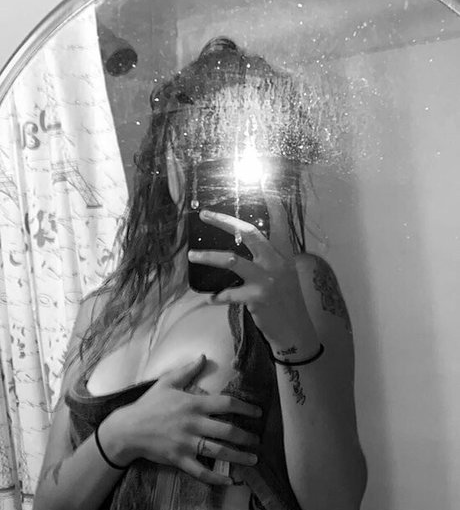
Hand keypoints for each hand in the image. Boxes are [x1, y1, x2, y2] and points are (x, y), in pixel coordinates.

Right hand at [117, 355, 260, 484]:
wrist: (127, 429)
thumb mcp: (166, 383)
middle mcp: (193, 424)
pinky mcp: (179, 459)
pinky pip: (201, 471)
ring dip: (239, 457)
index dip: (245, 408)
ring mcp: (186, 443)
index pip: (226, 404)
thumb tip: (203, 356)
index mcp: (193, 404)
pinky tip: (229, 480)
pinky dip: (216, 477)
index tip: (258, 412)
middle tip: (258, 440)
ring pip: (219, 452)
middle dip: (247, 437)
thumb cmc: (148, 405)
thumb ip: (187, 370)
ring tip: (253, 460)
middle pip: (228, 431)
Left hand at [187, 209, 317, 349]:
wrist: (295, 331)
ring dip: (209, 257)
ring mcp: (267, 280)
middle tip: (205, 215)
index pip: (279, 220)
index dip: (271, 200)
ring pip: (232, 260)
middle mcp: (277, 262)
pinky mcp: (257, 298)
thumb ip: (269, 257)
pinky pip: (229, 294)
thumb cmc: (286, 300)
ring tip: (192, 256)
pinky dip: (217, 296)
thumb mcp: (284, 273)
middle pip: (249, 233)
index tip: (263, 178)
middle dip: (225, 221)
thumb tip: (246, 243)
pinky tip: (210, 299)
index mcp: (284, 253)